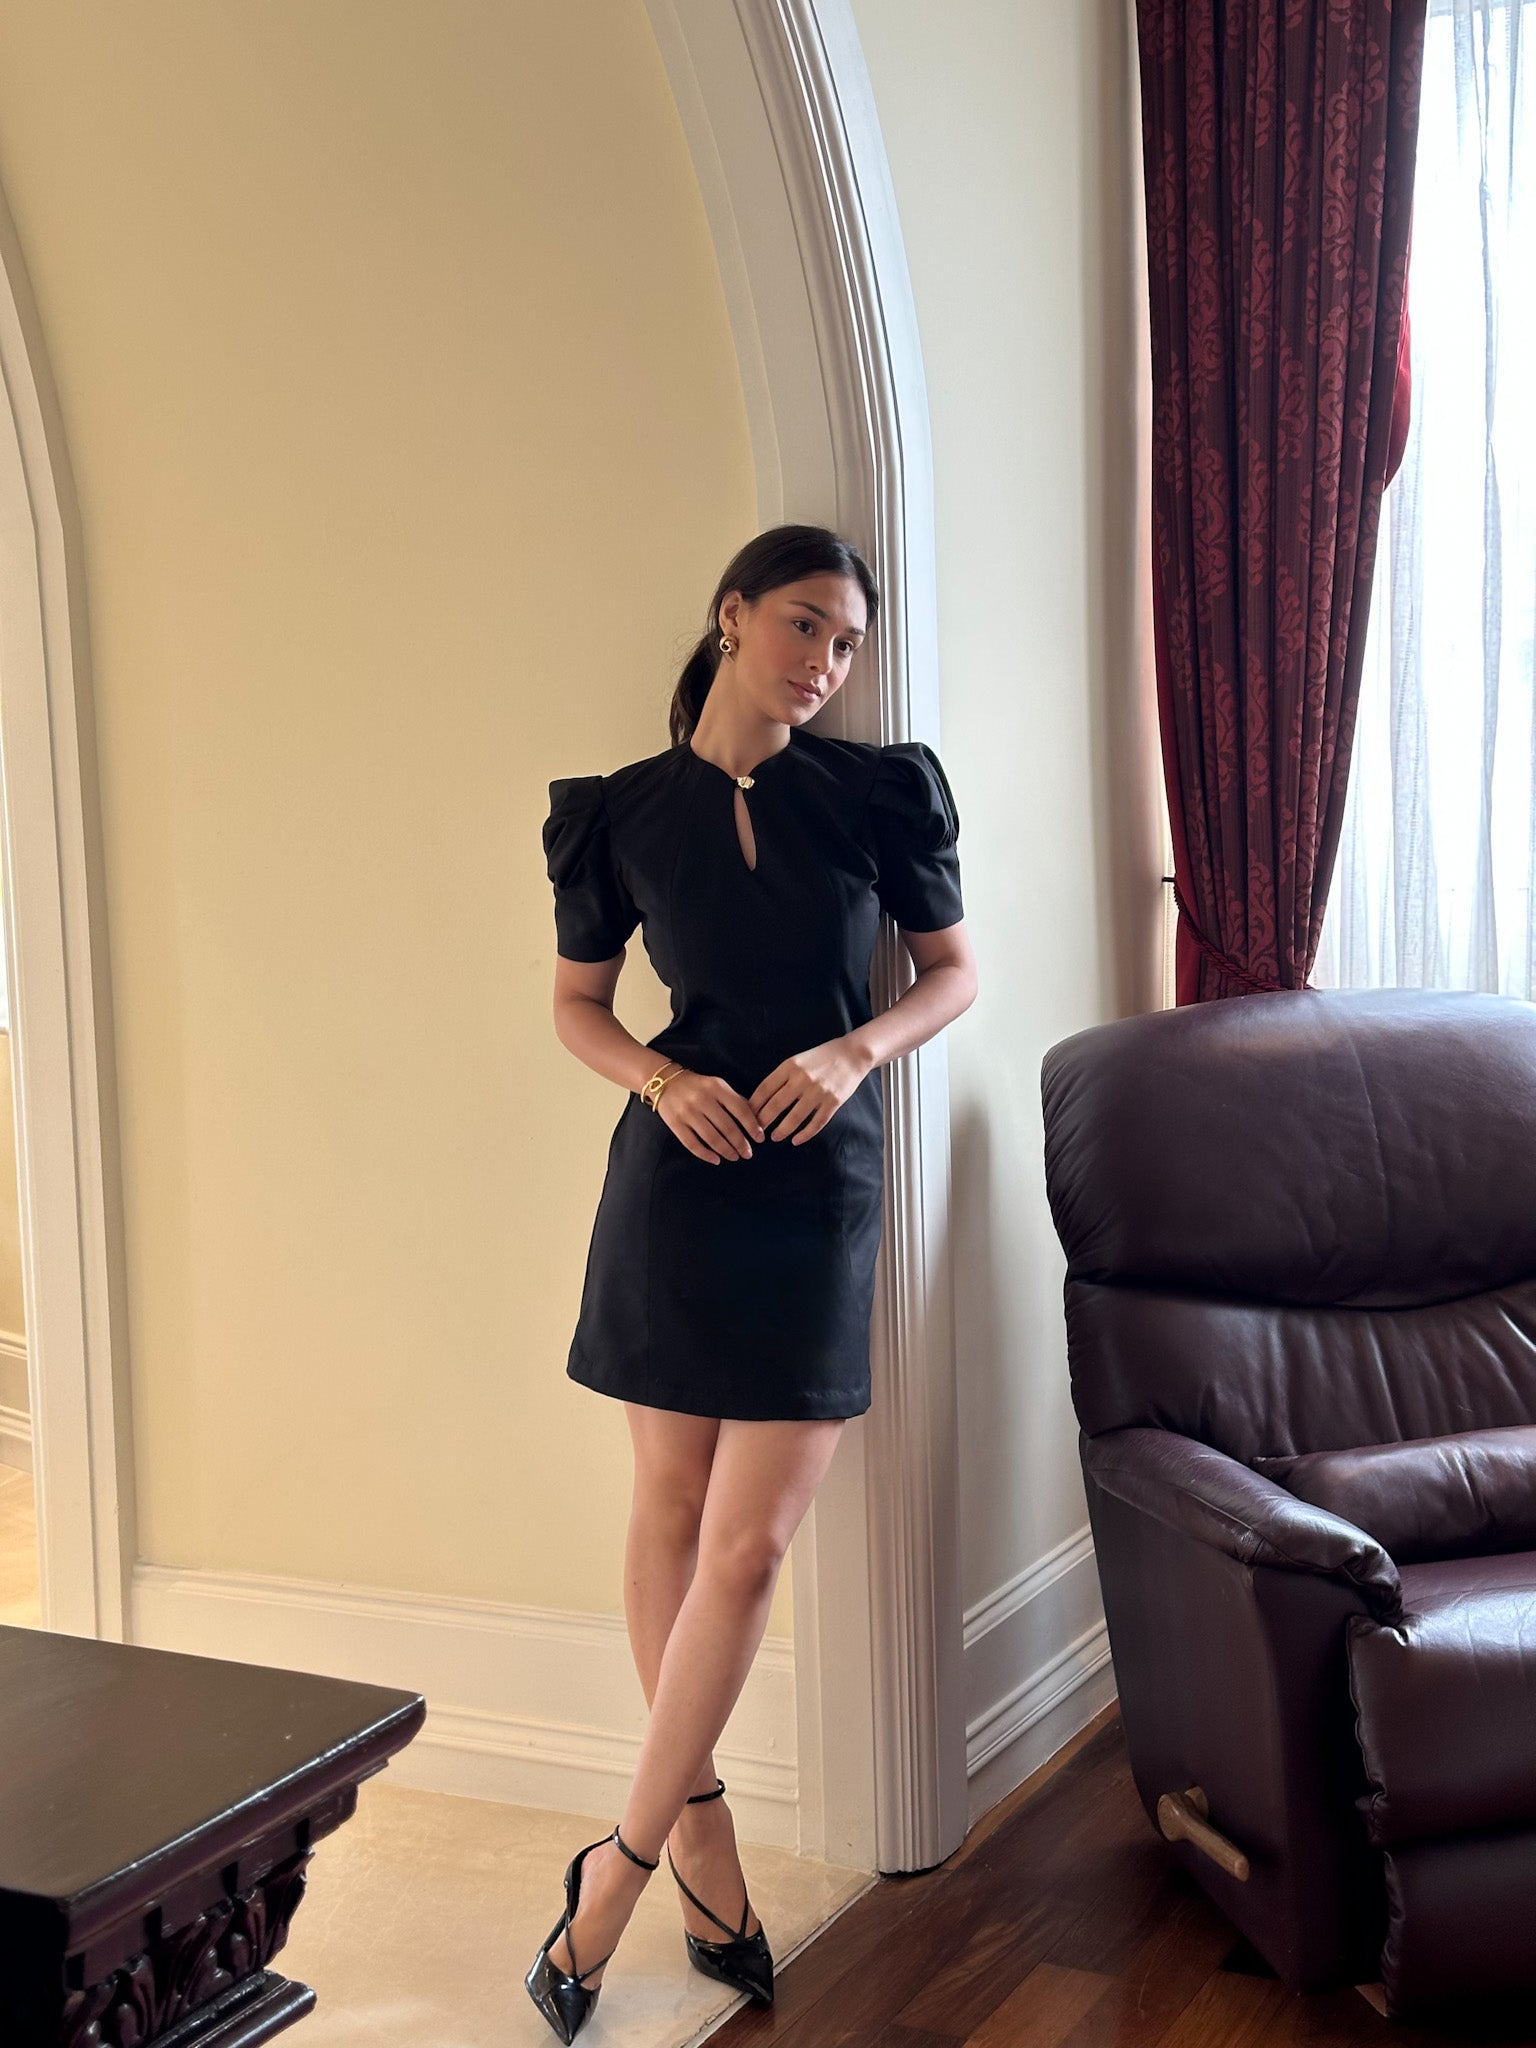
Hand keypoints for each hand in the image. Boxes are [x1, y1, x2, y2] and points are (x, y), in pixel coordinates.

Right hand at [655, 1068, 766, 1163]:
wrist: (666, 1082)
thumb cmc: (698, 1087)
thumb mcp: (718, 1086)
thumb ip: (735, 1100)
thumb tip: (755, 1121)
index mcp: (716, 1087)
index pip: (740, 1109)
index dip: (752, 1126)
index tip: (760, 1138)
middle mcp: (702, 1099)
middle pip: (726, 1126)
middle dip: (740, 1143)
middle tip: (748, 1154)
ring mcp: (687, 1112)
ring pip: (711, 1137)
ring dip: (726, 1150)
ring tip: (734, 1157)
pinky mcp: (675, 1123)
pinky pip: (692, 1144)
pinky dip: (706, 1154)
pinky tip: (716, 1160)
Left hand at [751, 1037, 870, 1144]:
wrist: (852, 1055)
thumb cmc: (820, 1058)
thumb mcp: (797, 1061)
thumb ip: (781, 1077)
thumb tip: (761, 1099)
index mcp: (790, 1066)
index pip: (765, 1089)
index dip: (753, 1105)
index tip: (746, 1117)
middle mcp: (802, 1079)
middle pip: (776, 1105)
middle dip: (763, 1122)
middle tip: (756, 1132)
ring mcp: (819, 1091)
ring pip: (794, 1118)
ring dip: (781, 1131)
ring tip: (774, 1137)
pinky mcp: (833, 1102)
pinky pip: (816, 1123)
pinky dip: (804, 1134)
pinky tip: (796, 1140)